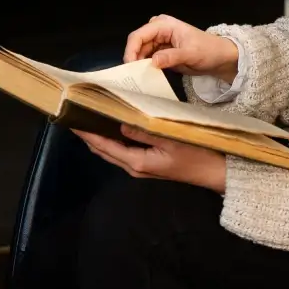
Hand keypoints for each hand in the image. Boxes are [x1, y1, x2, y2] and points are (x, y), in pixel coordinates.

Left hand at [74, 126, 227, 191]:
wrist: (217, 173)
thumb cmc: (197, 154)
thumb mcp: (170, 139)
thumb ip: (143, 131)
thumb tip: (120, 123)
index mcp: (136, 162)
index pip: (103, 145)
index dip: (86, 133)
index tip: (70, 120)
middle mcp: (133, 167)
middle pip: (103, 149)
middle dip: (87, 134)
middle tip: (75, 115)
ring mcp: (140, 167)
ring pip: (111, 151)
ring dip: (98, 136)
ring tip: (88, 117)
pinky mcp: (146, 164)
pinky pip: (122, 151)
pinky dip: (112, 139)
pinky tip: (110, 126)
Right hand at [124, 14, 239, 82]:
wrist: (220, 58)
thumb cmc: (209, 51)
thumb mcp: (191, 54)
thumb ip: (171, 57)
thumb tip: (152, 62)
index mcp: (164, 25)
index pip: (139, 35)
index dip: (131, 50)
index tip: (130, 66)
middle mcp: (158, 30)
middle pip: (137, 43)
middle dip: (133, 57)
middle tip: (132, 74)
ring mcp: (158, 40)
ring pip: (140, 51)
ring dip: (138, 63)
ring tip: (138, 75)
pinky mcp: (160, 51)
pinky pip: (147, 57)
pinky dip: (145, 66)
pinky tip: (145, 74)